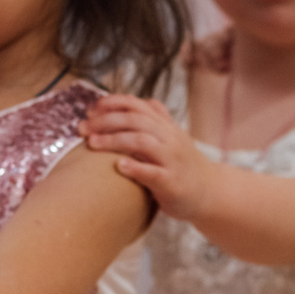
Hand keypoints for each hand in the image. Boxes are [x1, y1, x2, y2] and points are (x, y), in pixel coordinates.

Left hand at [83, 93, 216, 218]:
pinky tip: (119, 166)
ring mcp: (172, 159)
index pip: (137, 105)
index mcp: (165, 126)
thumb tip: (146, 101)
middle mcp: (169, 138)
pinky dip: (136, 168)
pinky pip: (153, 173)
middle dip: (105, 121)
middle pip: (135, 120)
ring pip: (142, 142)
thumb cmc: (185, 165)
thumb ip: (160, 120)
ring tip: (92, 143)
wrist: (211, 192)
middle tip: (83, 128)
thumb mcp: (175, 138)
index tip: (91, 109)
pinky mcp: (172, 182)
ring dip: (115, 140)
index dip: (112, 103)